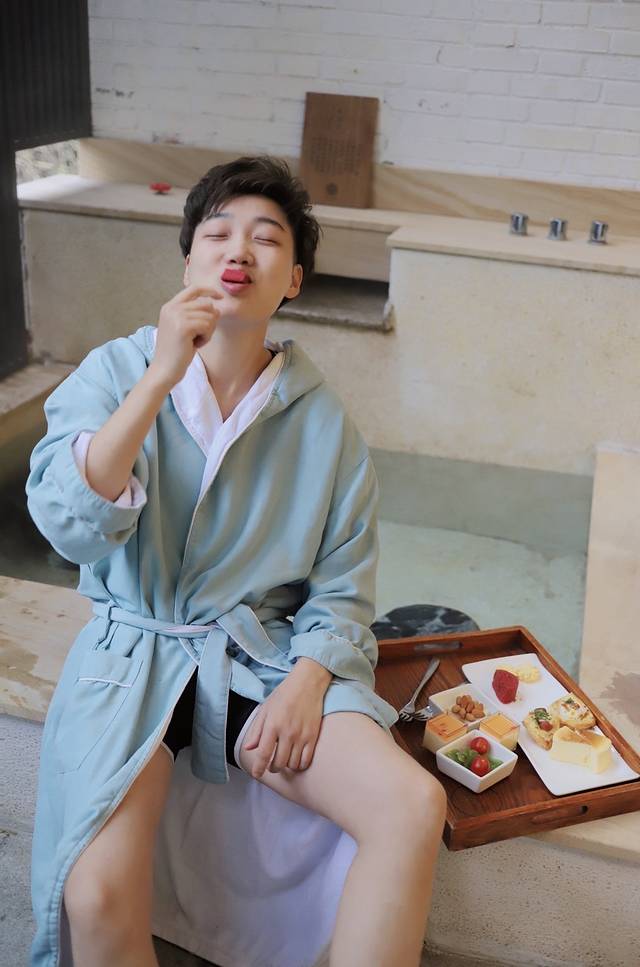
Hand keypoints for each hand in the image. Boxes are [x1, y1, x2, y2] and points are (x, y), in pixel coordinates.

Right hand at [148, 284, 223, 389]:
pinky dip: (206, 337)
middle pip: (206, 304)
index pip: (194, 288)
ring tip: (195, 341)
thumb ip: (194, 314)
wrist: (164, 369)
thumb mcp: (183, 328)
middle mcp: (172, 307)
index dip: (209, 291)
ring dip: (208, 331)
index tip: (220, 297)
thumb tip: (216, 307)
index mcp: (170, 306)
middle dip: (210, 320)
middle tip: (200, 335)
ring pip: (209, 316)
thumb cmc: (177, 352)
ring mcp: (177, 316)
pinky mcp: (183, 326)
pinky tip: (195, 345)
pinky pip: (208, 325)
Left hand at [242, 659, 331, 778]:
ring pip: (293, 764)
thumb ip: (257, 730)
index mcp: (272, 725)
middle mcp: (287, 733)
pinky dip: (300, 765)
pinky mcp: (313, 736)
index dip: (258, 768)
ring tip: (285, 760)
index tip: (257, 774)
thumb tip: (249, 748)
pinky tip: (297, 760)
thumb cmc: (284, 694)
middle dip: (273, 768)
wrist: (308, 683)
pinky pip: (306, 760)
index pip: (264, 754)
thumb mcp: (266, 709)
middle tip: (272, 765)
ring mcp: (302, 735)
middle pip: (279, 763)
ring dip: (287, 766)